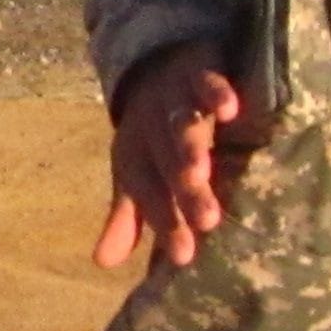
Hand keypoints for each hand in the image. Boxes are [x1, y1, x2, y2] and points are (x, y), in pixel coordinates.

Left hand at [95, 39, 242, 272]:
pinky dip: (215, 92)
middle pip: (166, 163)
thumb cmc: (151, 137)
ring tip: (201, 170)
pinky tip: (229, 109)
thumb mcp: (135, 174)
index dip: (164, 222)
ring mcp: (173, 100)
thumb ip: (126, 218)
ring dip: (189, 146)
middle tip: (207, 220)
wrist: (153, 68)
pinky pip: (206, 82)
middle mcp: (150, 130)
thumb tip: (101, 263)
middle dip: (184, 192)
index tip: (185, 255)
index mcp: (134, 157)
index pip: (147, 193)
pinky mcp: (197, 74)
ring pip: (181, 125)